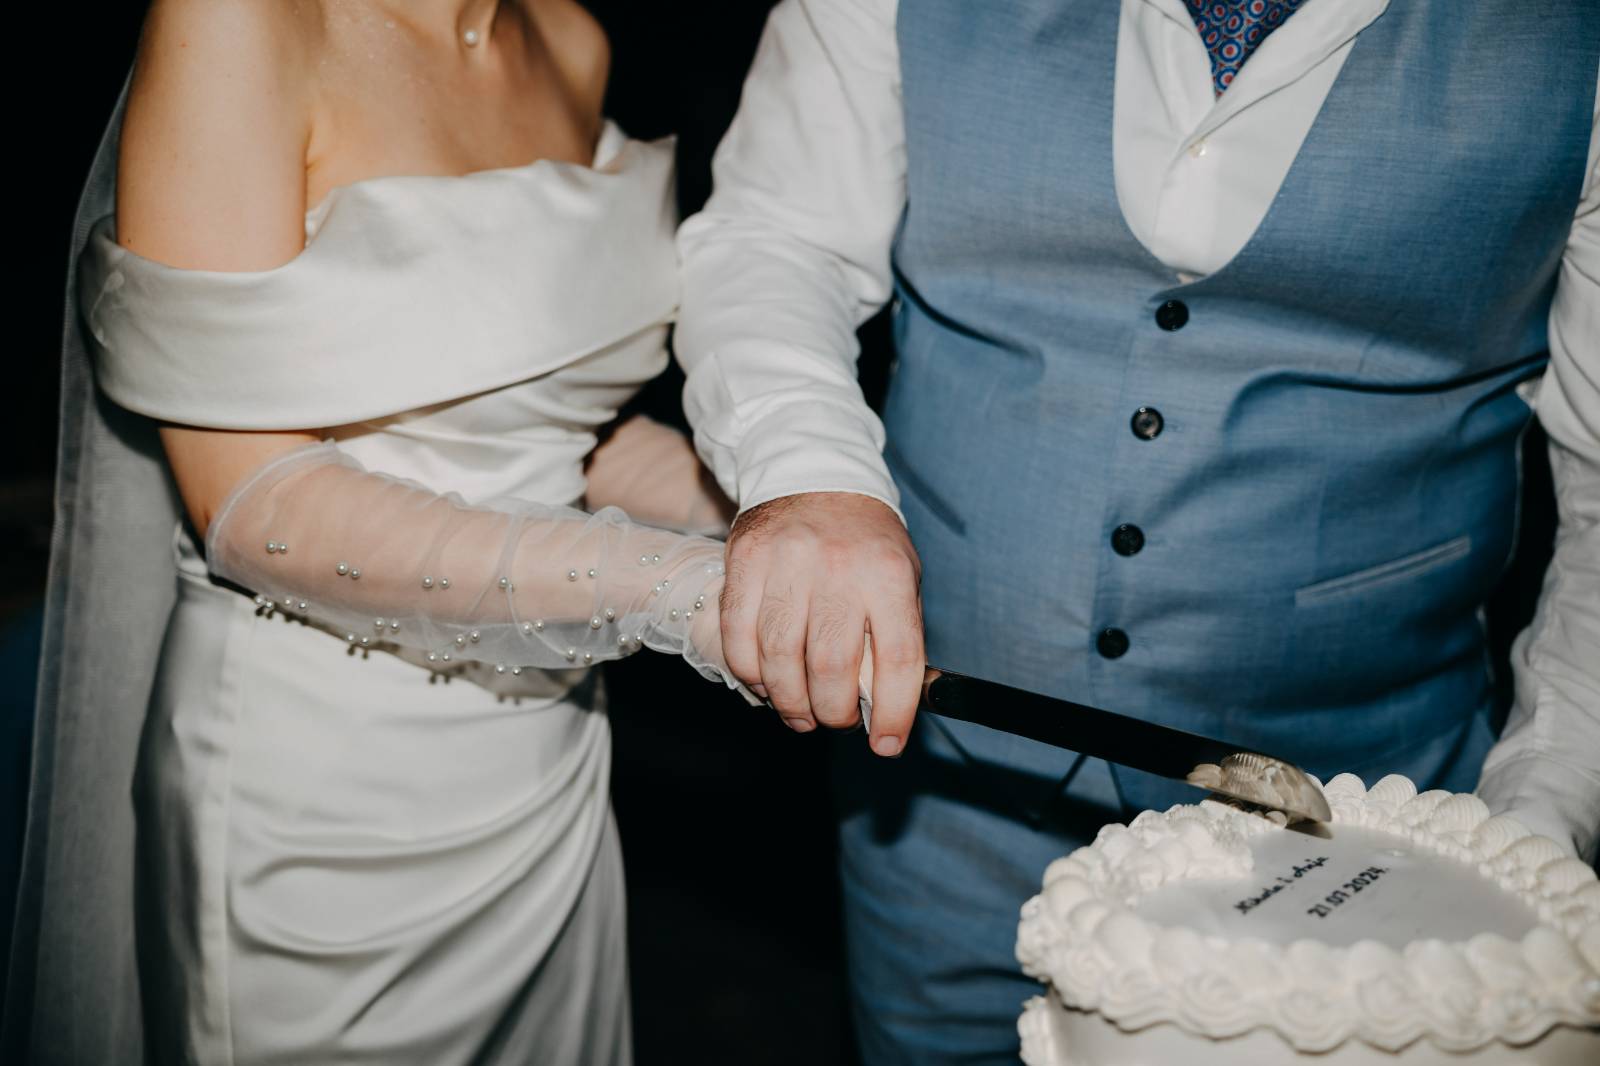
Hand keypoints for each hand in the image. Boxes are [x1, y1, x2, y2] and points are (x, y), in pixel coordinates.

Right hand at [721, 492, 924, 754]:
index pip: (897, 659)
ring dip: (789, 703)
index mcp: (888, 575)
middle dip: (833, 713)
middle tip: (834, 721)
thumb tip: (884, 706)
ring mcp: (786, 563)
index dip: (892, 713)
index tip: (885, 743)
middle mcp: (838, 568)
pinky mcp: (744, 562)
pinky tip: (765, 683)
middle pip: (832, 667)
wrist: (815, 475)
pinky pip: (739, 637)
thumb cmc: (865, 542)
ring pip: (780, 659)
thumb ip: (894, 637)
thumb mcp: (900, 578)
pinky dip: (750, 674)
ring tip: (800, 714)